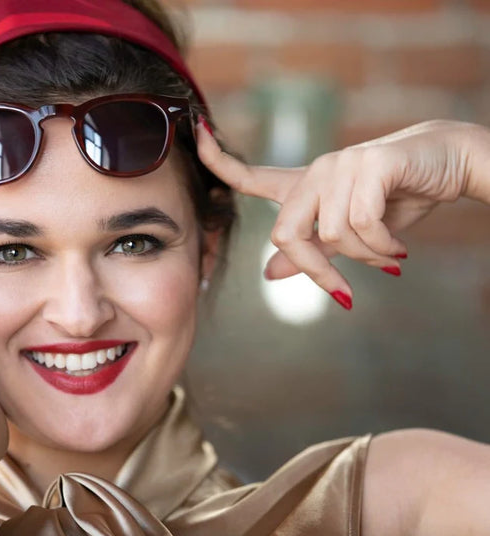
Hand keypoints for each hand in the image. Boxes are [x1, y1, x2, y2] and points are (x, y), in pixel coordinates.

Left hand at [197, 119, 481, 308]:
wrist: (446, 167)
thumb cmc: (395, 201)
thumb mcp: (347, 236)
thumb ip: (309, 251)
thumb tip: (268, 274)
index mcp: (304, 187)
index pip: (251, 176)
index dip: (219, 159)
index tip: (196, 134)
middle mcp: (316, 172)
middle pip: (287, 234)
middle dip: (317, 272)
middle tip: (345, 293)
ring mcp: (341, 165)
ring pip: (332, 235)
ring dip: (365, 259)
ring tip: (389, 256)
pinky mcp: (369, 164)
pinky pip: (361, 225)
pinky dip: (382, 249)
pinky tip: (399, 248)